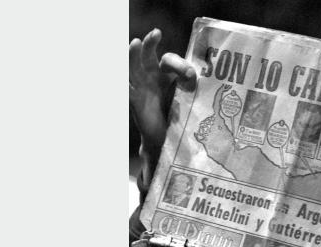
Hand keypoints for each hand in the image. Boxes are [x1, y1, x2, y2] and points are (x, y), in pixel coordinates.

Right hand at [129, 28, 196, 155]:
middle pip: (149, 54)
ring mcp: (141, 87)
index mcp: (166, 73)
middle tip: (156, 33)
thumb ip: (193, 88)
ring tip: (136, 43)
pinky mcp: (135, 101)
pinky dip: (125, 80)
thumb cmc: (179, 115)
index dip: (180, 64)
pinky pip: (128, 88)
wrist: (167, 138)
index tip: (190, 75)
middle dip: (151, 43)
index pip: (170, 60)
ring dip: (133, 55)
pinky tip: (121, 71)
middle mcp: (152, 76)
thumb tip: (200, 81)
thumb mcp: (189, 99)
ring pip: (134, 67)